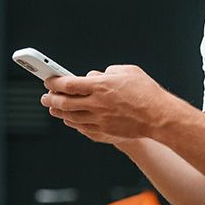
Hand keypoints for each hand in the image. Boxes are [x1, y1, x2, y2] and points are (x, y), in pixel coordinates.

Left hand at [42, 64, 175, 144]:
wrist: (159, 117)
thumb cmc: (146, 92)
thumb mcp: (127, 71)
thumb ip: (108, 72)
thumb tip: (95, 77)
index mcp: (100, 86)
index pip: (68, 84)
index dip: (54, 82)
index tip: (49, 81)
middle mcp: (96, 104)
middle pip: (64, 103)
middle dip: (50, 99)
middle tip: (45, 97)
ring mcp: (99, 120)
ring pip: (71, 117)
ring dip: (59, 112)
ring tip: (53, 108)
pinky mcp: (104, 132)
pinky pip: (82, 128)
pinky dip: (72, 123)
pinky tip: (70, 119)